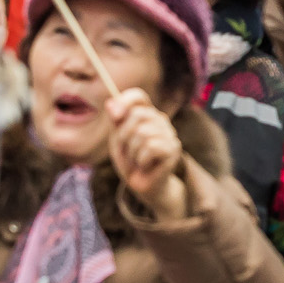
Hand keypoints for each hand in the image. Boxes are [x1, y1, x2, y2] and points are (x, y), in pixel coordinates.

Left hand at [108, 88, 186, 216]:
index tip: (114, 116)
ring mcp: (169, 134)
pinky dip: (141, 160)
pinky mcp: (173, 150)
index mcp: (147, 114)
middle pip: (136, 115)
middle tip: (127, 151)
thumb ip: (116, 120)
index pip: (138, 96)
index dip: (125, 100)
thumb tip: (110, 102)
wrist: (142, 186)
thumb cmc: (131, 161)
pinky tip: (145, 166)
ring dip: (132, 152)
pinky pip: (150, 148)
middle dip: (123, 136)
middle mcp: (161, 121)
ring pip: (142, 133)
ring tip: (136, 160)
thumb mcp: (118, 139)